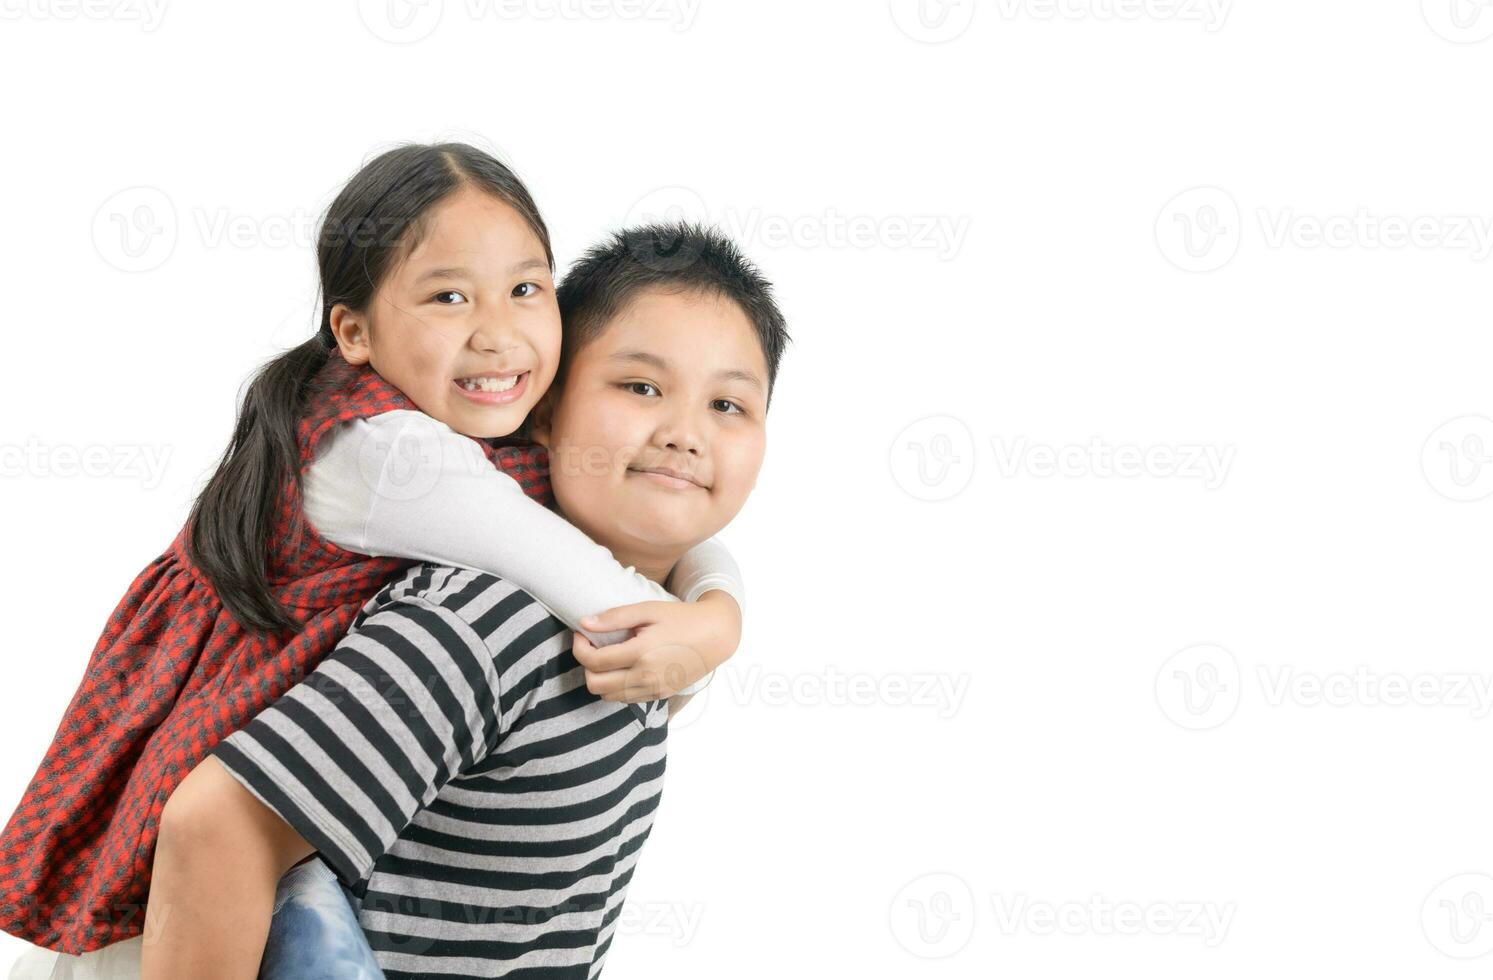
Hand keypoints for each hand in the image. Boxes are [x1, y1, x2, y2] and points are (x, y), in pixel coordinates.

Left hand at [574, 590, 741, 702]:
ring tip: (609, 656)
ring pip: (608, 696)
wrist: (716, 635)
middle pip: (595, 684)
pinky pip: (626, 698)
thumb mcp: (649, 609)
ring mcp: (654, 689)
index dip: (579, 647)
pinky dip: (616, 686)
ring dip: (600, 678)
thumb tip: (584, 623)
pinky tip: (624, 666)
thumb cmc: (682, 618)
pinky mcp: (660, 695)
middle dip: (586, 666)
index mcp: (641, 653)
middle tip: (592, 646)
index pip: (593, 661)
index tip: (582, 633)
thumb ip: (615, 617)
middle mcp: (646, 677)